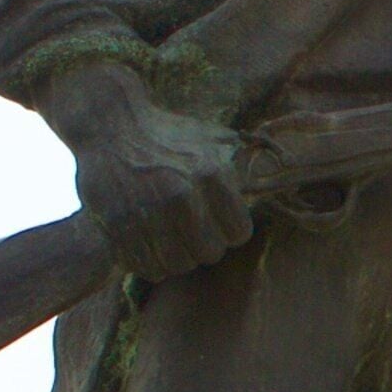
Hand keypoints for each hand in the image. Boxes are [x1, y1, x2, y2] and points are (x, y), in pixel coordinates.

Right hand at [45, 61, 249, 280]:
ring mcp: (146, 211)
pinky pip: (145, 267)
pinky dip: (149, 263)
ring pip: (178, 265)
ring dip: (177, 257)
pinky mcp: (117, 224)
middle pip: (210, 253)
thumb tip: (280, 171)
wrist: (110, 124)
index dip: (231, 231)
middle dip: (204, 245)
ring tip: (171, 240)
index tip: (219, 222)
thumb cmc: (169, 134)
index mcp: (210, 173)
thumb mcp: (212, 138)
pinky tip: (149, 246)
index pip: (239, 233)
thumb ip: (242, 161)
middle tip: (192, 232)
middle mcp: (180, 194)